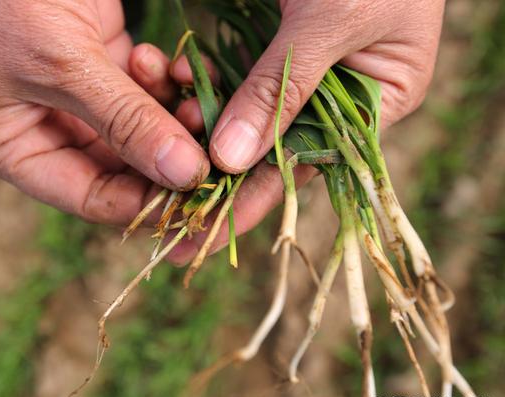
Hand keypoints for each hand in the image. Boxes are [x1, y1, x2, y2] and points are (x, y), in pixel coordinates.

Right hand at [0, 0, 209, 224]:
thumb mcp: (61, 63)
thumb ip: (124, 121)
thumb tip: (185, 175)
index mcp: (12, 148)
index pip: (89, 198)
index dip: (145, 204)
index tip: (200, 199)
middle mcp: (44, 130)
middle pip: (121, 170)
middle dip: (167, 159)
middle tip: (213, 152)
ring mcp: (75, 97)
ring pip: (139, 132)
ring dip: (172, 119)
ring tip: (194, 100)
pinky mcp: (99, 65)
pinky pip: (144, 93)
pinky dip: (163, 83)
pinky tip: (170, 64)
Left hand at [167, 0, 444, 263]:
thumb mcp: (329, 21)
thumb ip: (279, 89)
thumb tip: (227, 161)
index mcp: (377, 101)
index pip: (306, 164)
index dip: (253, 201)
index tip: (205, 234)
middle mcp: (340, 93)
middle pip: (272, 148)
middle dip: (217, 177)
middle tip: (167, 219)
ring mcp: (304, 67)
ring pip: (246, 112)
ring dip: (200, 126)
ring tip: (158, 147)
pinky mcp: (273, 40)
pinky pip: (232, 72)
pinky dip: (201, 80)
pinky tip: (171, 82)